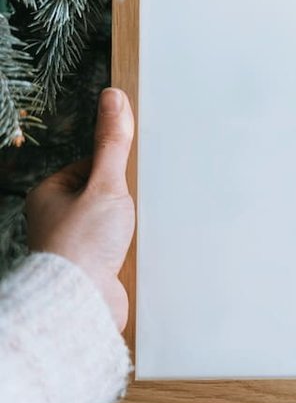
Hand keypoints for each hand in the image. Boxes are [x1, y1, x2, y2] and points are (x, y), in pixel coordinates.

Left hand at [26, 88, 134, 331]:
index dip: (114, 168)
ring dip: (128, 226)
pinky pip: (117, 249)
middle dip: (124, 199)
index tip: (128, 175)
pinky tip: (139, 251)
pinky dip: (131, 248)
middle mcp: (57, 220)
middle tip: (136, 203)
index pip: (90, 166)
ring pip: (111, 223)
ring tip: (136, 230)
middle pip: (102, 195)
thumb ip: (112, 142)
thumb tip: (112, 97)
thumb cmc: (82, 244)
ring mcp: (74, 246)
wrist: (81, 305)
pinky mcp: (92, 269)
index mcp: (49, 195)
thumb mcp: (104, 183)